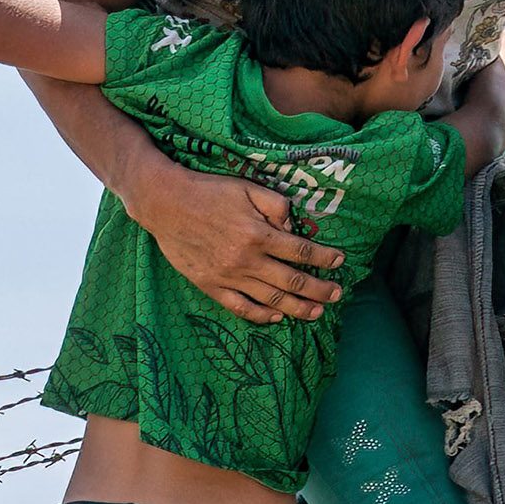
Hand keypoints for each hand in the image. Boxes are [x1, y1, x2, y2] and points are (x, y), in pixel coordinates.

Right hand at [131, 164, 344, 324]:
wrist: (165, 203)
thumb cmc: (208, 191)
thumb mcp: (247, 187)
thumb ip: (276, 206)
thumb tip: (293, 228)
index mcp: (258, 234)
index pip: (301, 251)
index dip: (324, 258)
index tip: (340, 262)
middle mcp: (246, 260)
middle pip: (292, 281)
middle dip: (319, 290)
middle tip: (338, 295)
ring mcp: (228, 276)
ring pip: (271, 300)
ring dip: (298, 308)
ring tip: (317, 312)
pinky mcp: (211, 285)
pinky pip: (240, 307)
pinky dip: (262, 315)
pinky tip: (278, 316)